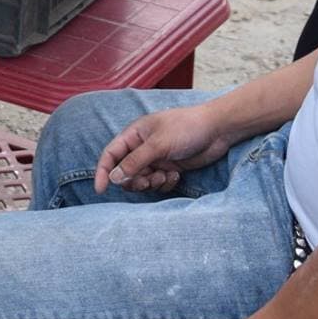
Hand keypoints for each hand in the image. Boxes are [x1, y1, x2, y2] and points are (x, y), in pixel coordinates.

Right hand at [95, 102, 235, 193]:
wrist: (216, 130)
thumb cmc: (186, 128)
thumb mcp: (158, 144)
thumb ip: (135, 162)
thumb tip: (115, 177)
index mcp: (134, 135)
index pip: (111, 155)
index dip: (103, 171)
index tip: (101, 189)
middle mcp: (142, 147)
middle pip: (125, 172)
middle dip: (134, 180)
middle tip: (148, 181)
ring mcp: (156, 158)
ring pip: (142, 180)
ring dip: (151, 183)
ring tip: (165, 176)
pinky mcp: (169, 167)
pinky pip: (158, 183)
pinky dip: (165, 182)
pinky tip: (177, 174)